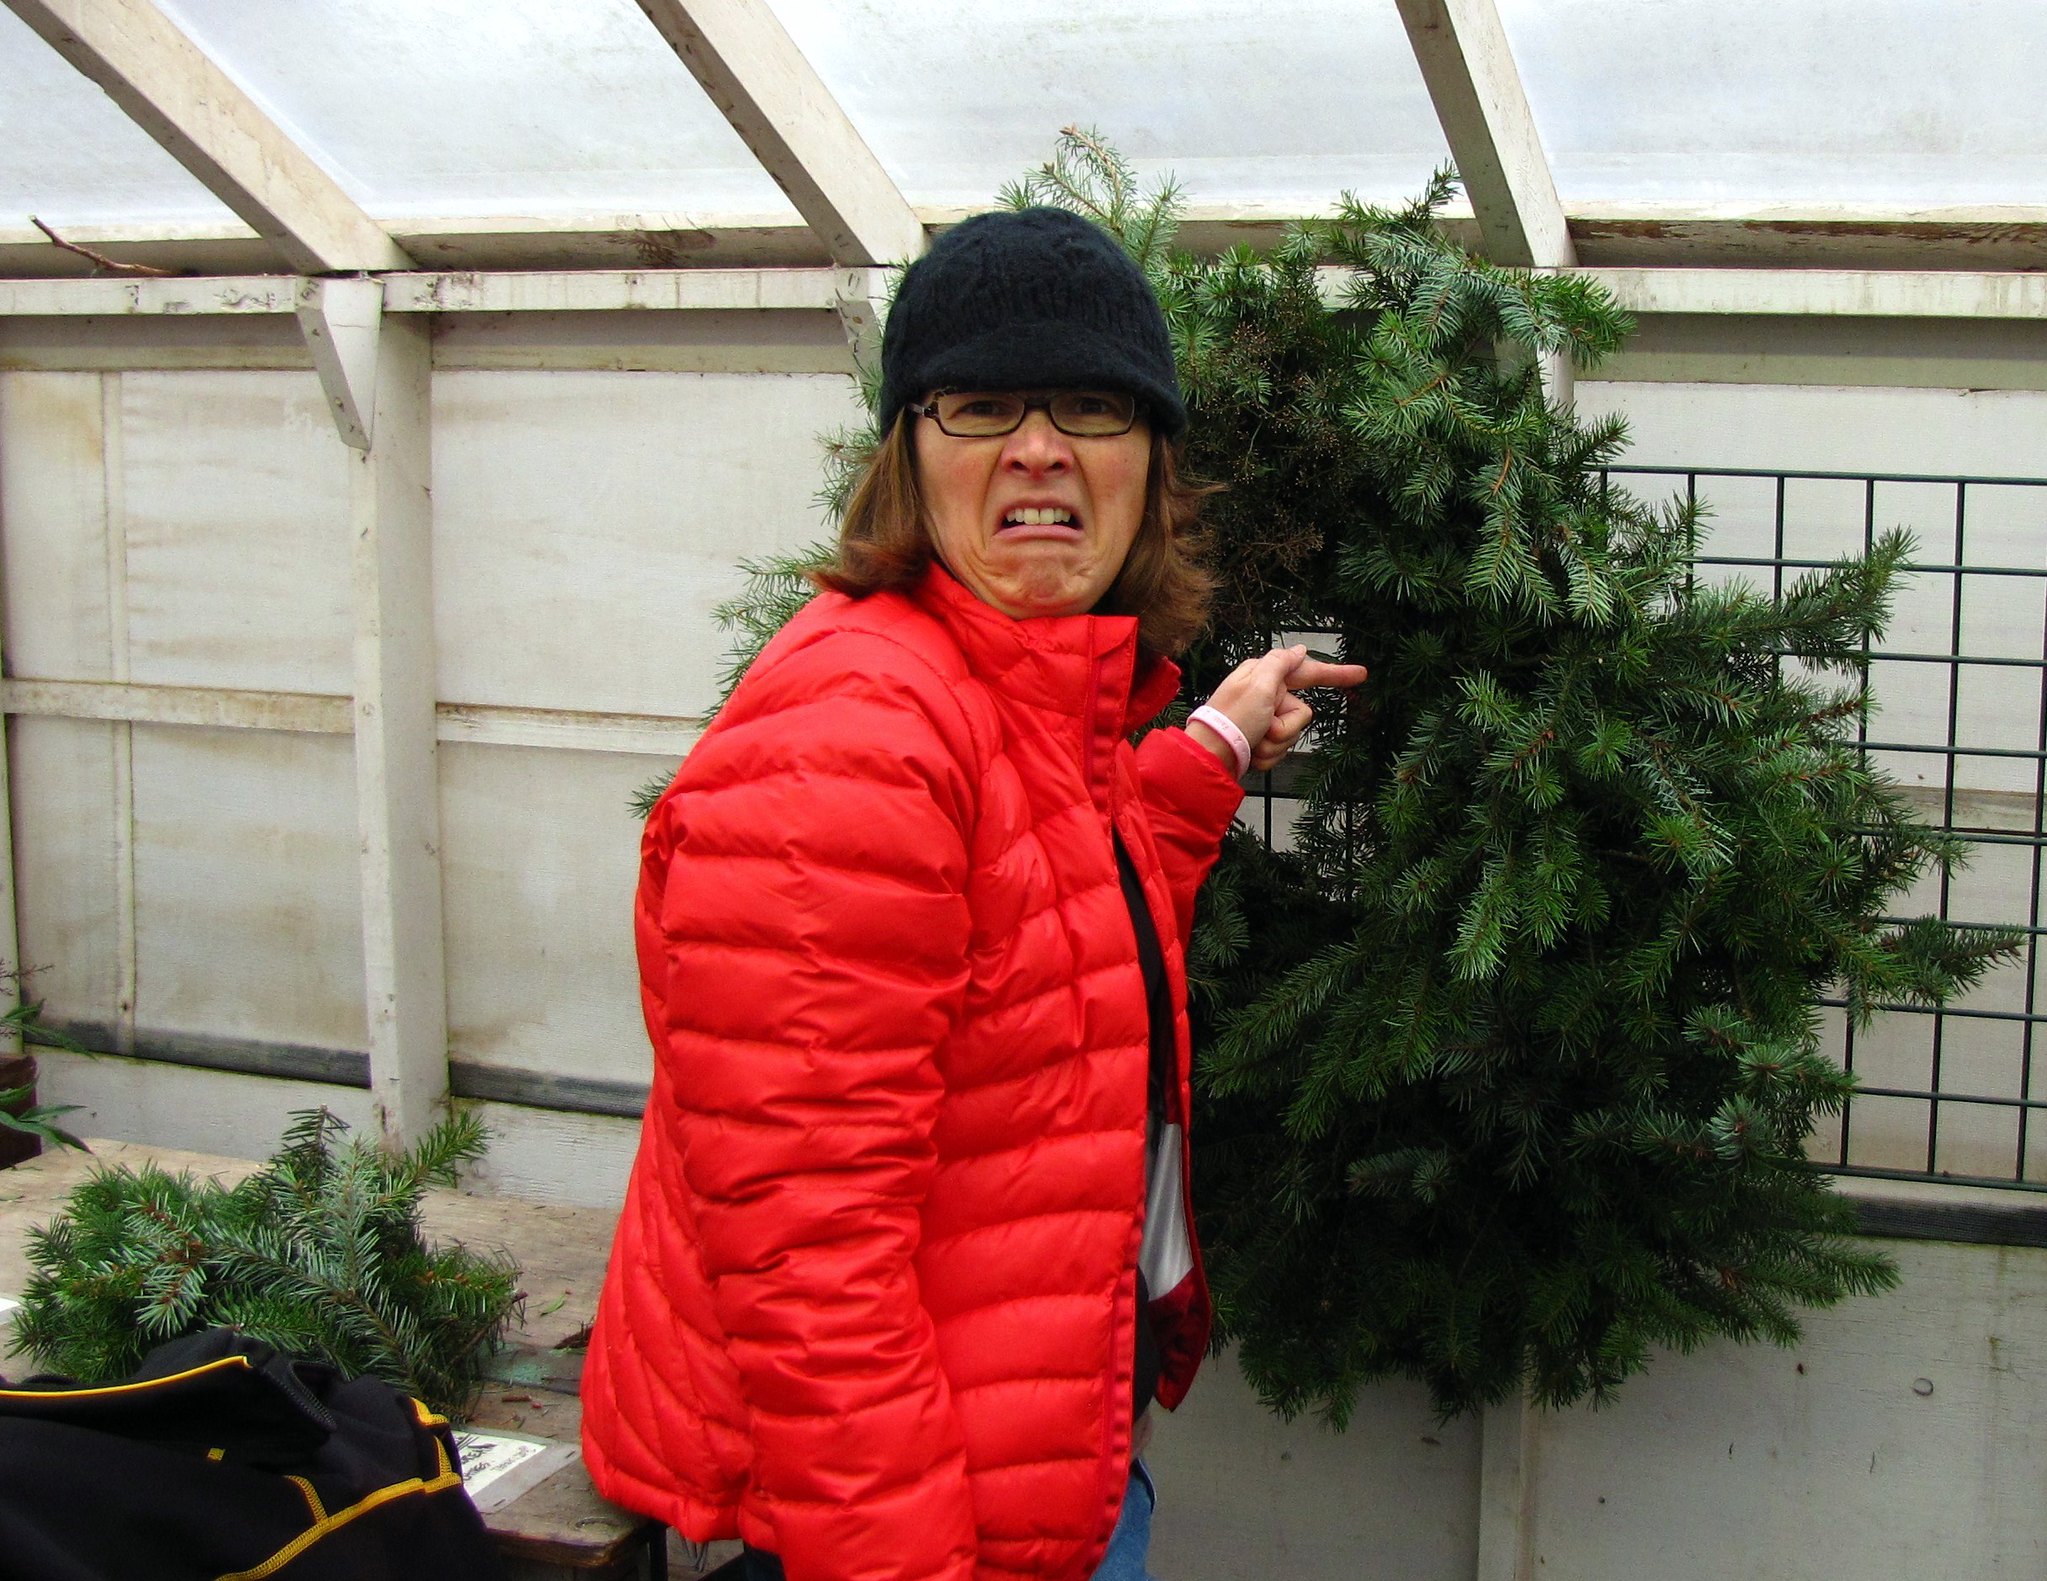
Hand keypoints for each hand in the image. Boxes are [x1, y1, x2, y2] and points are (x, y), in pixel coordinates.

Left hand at [1190, 645, 1368, 774]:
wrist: (1211, 757)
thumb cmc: (1234, 719)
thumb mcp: (1258, 685)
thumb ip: (1280, 663)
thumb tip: (1298, 649)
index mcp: (1265, 676)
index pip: (1308, 671)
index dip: (1336, 674)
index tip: (1362, 674)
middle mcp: (1265, 696)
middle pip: (1301, 713)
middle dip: (1285, 729)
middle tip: (1264, 728)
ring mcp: (1263, 720)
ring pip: (1291, 735)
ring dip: (1274, 745)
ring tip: (1253, 742)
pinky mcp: (1260, 741)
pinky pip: (1279, 750)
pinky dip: (1266, 756)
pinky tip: (1250, 753)